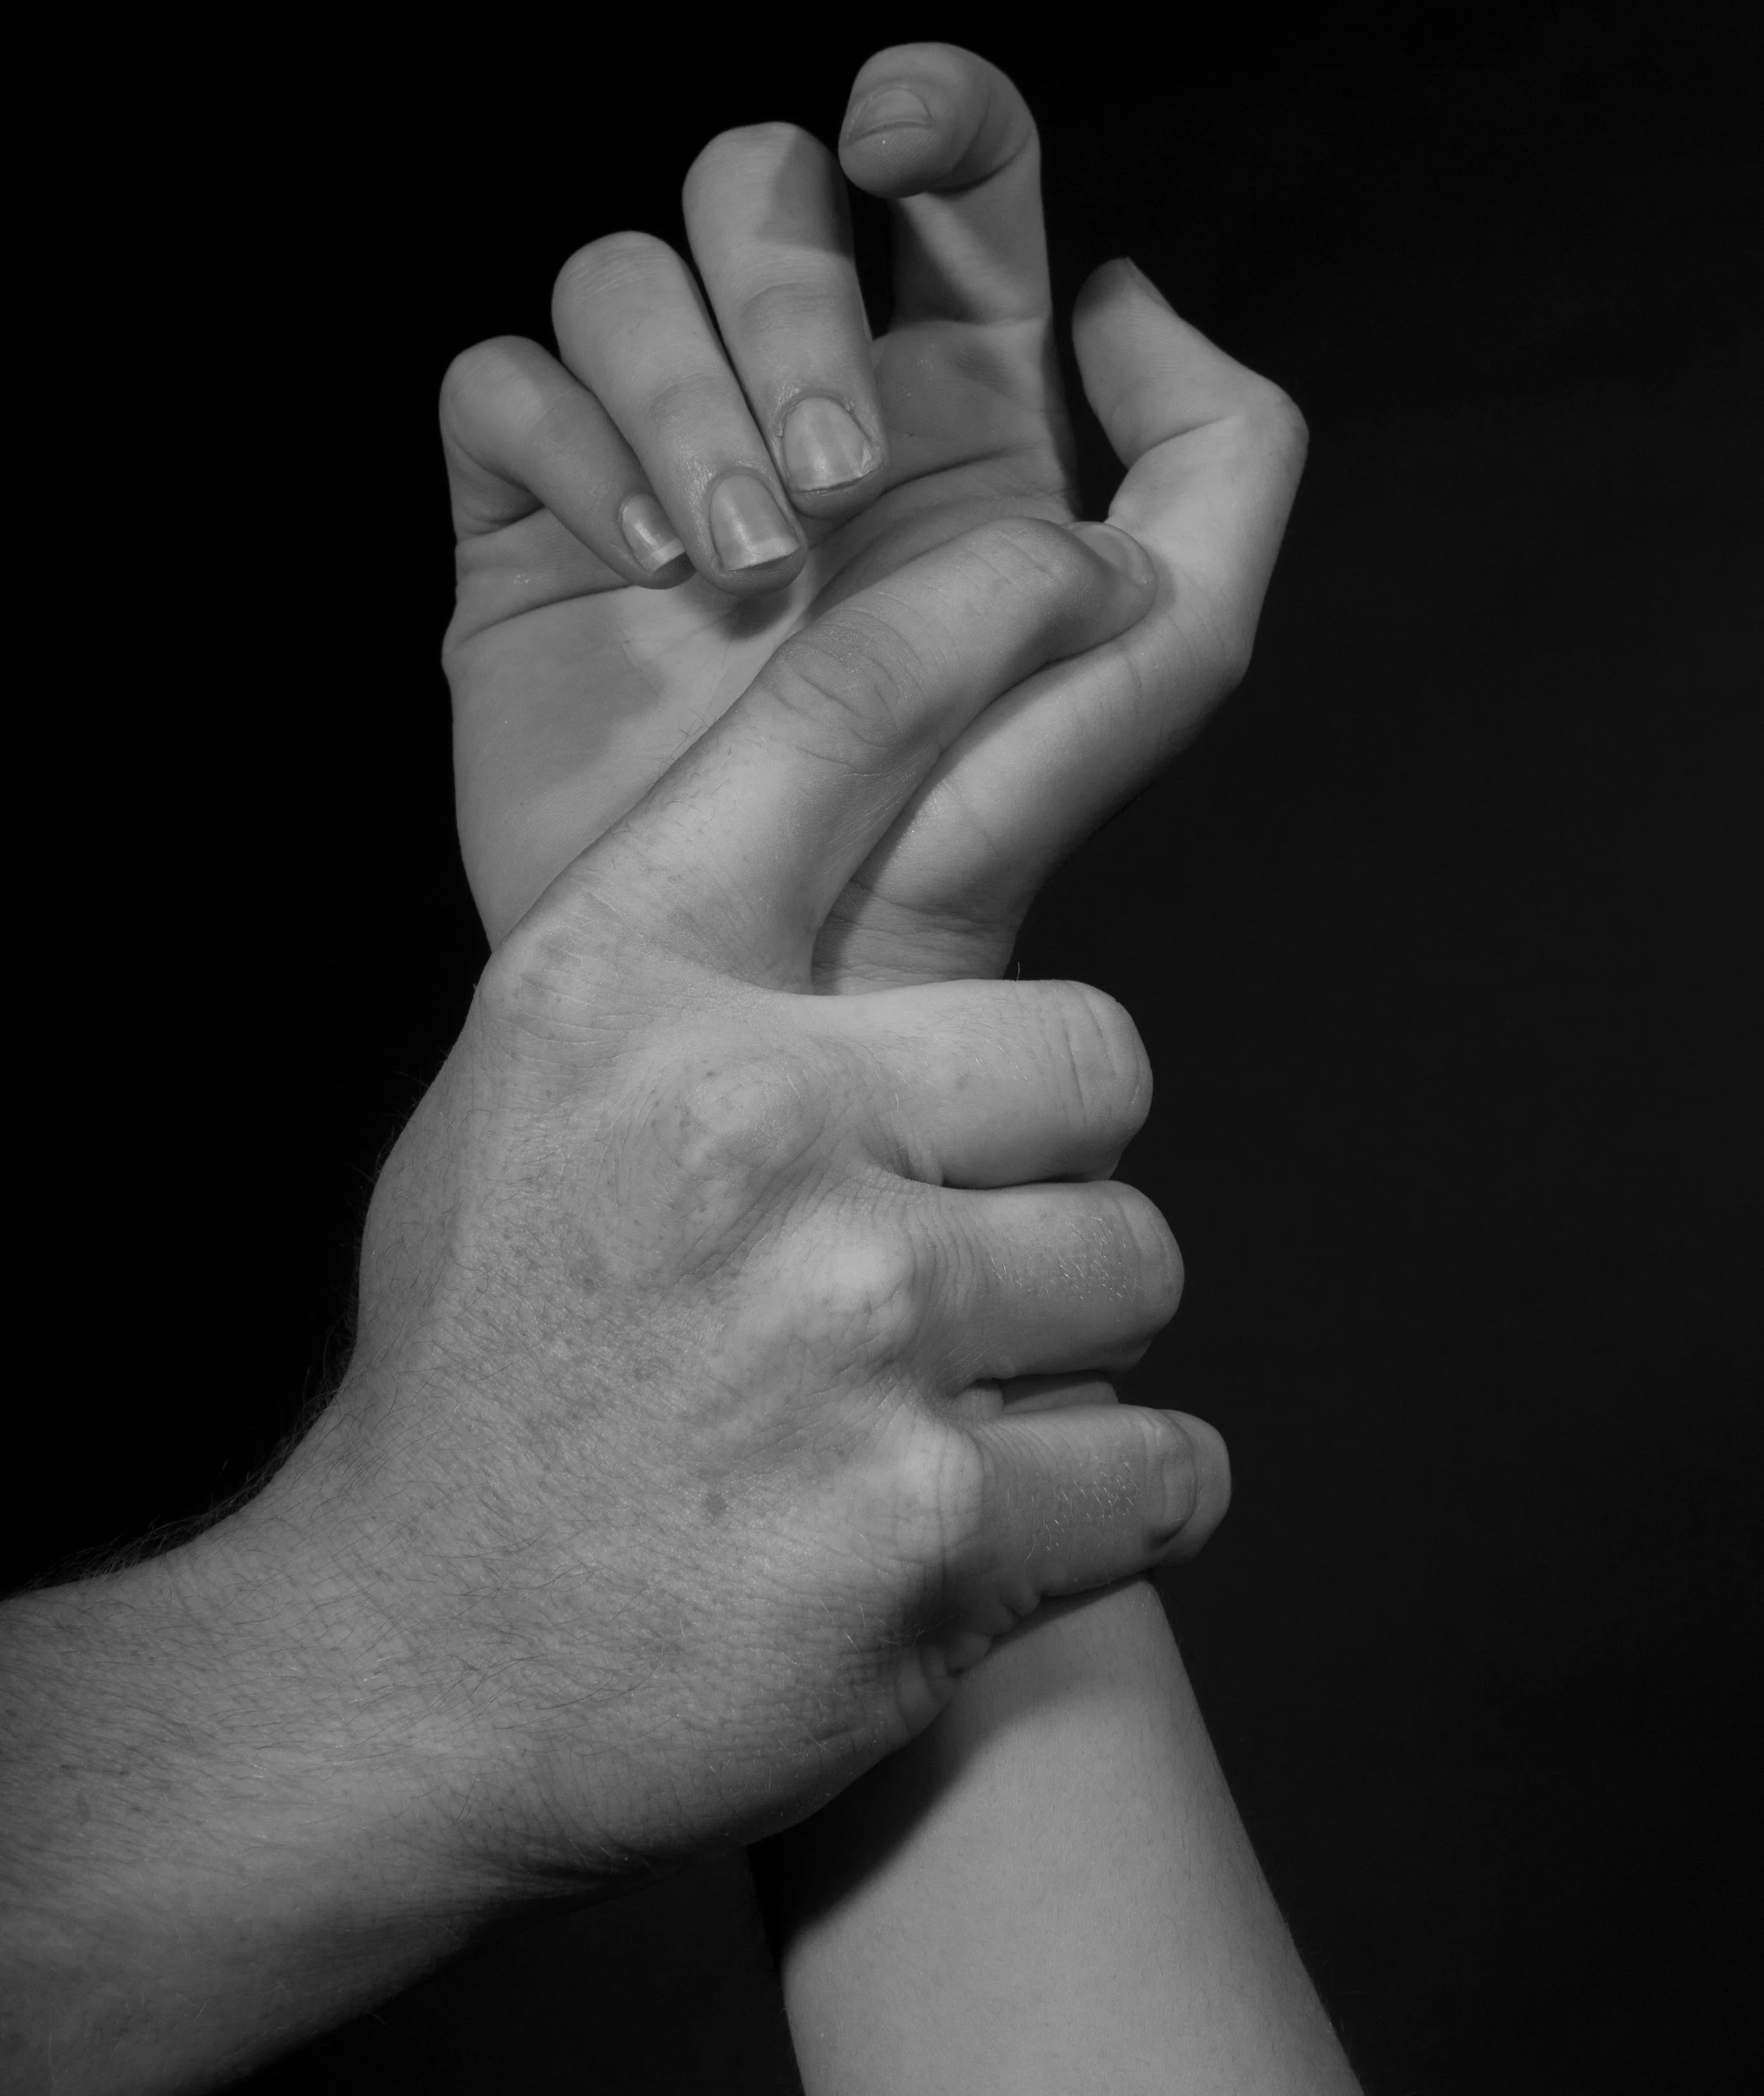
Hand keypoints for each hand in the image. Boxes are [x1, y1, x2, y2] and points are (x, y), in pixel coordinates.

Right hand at [279, 516, 1227, 1893]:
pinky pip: (1172, 1462)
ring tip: (908, 1406)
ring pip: (1139, 1259)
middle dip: (1044, 1157)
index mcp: (629, 992)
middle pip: (1100, 1051)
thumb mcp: (540, 1095)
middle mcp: (748, 1127)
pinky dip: (1105, 1508)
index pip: (845, 723)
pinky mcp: (942, 1529)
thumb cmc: (496, 1358)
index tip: (1095, 556)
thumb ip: (705, 964)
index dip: (995, 605)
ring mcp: (854, 1331)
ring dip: (1060, 1341)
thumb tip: (897, 844)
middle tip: (926, 1256)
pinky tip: (968, 1526)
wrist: (410, 1657)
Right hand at [441, 42, 1304, 981]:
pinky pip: (498, 379)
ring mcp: (654, 460)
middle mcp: (793, 408)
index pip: (945, 174)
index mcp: (946, 408)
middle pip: (755, 188)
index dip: (927, 103)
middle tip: (825, 498)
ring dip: (679, 397)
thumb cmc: (971, 841)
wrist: (776, 996)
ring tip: (733, 571)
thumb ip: (1220, 461)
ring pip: (616, 270)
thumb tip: (1120, 290)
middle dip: (784, 302)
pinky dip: (564, 442)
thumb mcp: (1161, 658)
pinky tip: (634, 565)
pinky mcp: (531, 530)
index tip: (896, 147)